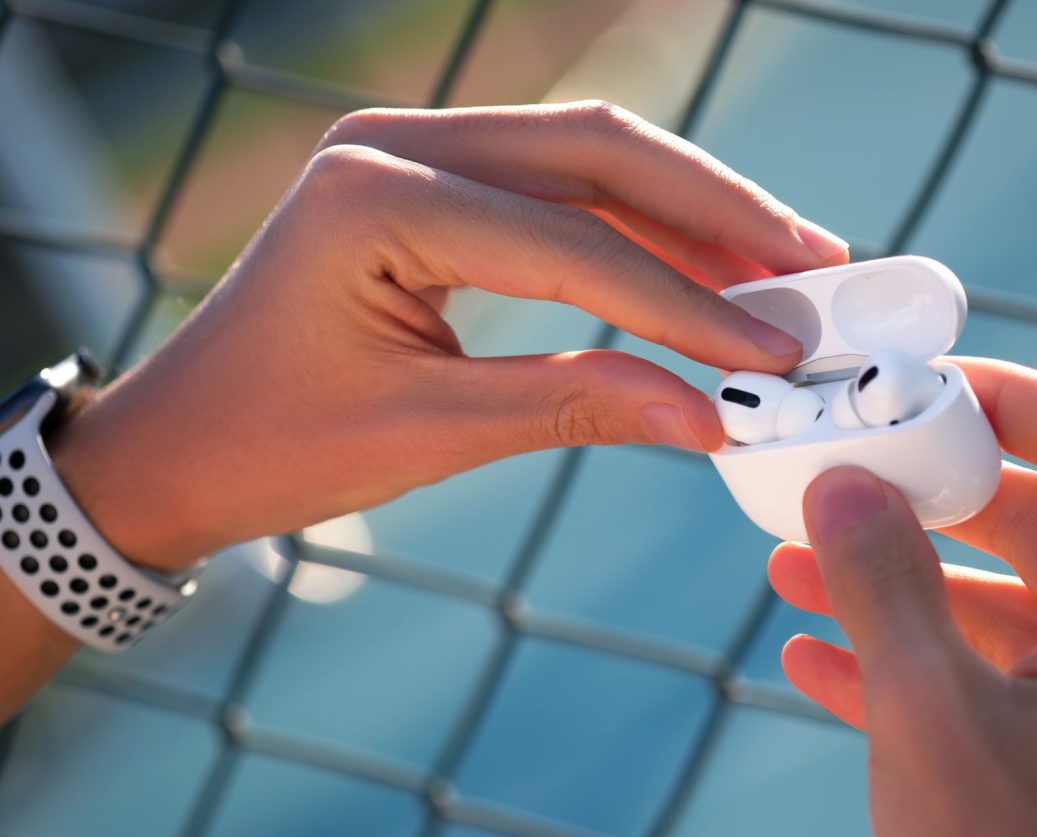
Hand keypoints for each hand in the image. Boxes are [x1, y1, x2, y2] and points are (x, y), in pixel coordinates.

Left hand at [48, 101, 846, 571]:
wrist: (175, 445)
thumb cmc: (271, 445)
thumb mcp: (428, 434)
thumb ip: (573, 405)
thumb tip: (710, 419)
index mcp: (377, 198)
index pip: (572, 243)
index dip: (685, 304)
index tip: (773, 355)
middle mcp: (396, 144)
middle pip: (599, 152)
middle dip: (718, 213)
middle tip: (815, 266)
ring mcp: (409, 151)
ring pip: (587, 157)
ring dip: (689, 210)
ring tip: (782, 264)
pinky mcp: (424, 181)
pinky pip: (553, 187)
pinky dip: (633, 226)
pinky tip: (698, 265)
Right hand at [769, 359, 1036, 836]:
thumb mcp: (932, 712)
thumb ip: (884, 584)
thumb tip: (841, 486)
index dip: (1015, 400)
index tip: (923, 391)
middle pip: (1036, 514)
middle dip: (927, 495)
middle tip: (841, 476)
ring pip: (999, 595)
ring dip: (898, 576)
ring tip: (796, 563)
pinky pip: (981, 668)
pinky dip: (903, 651)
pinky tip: (809, 655)